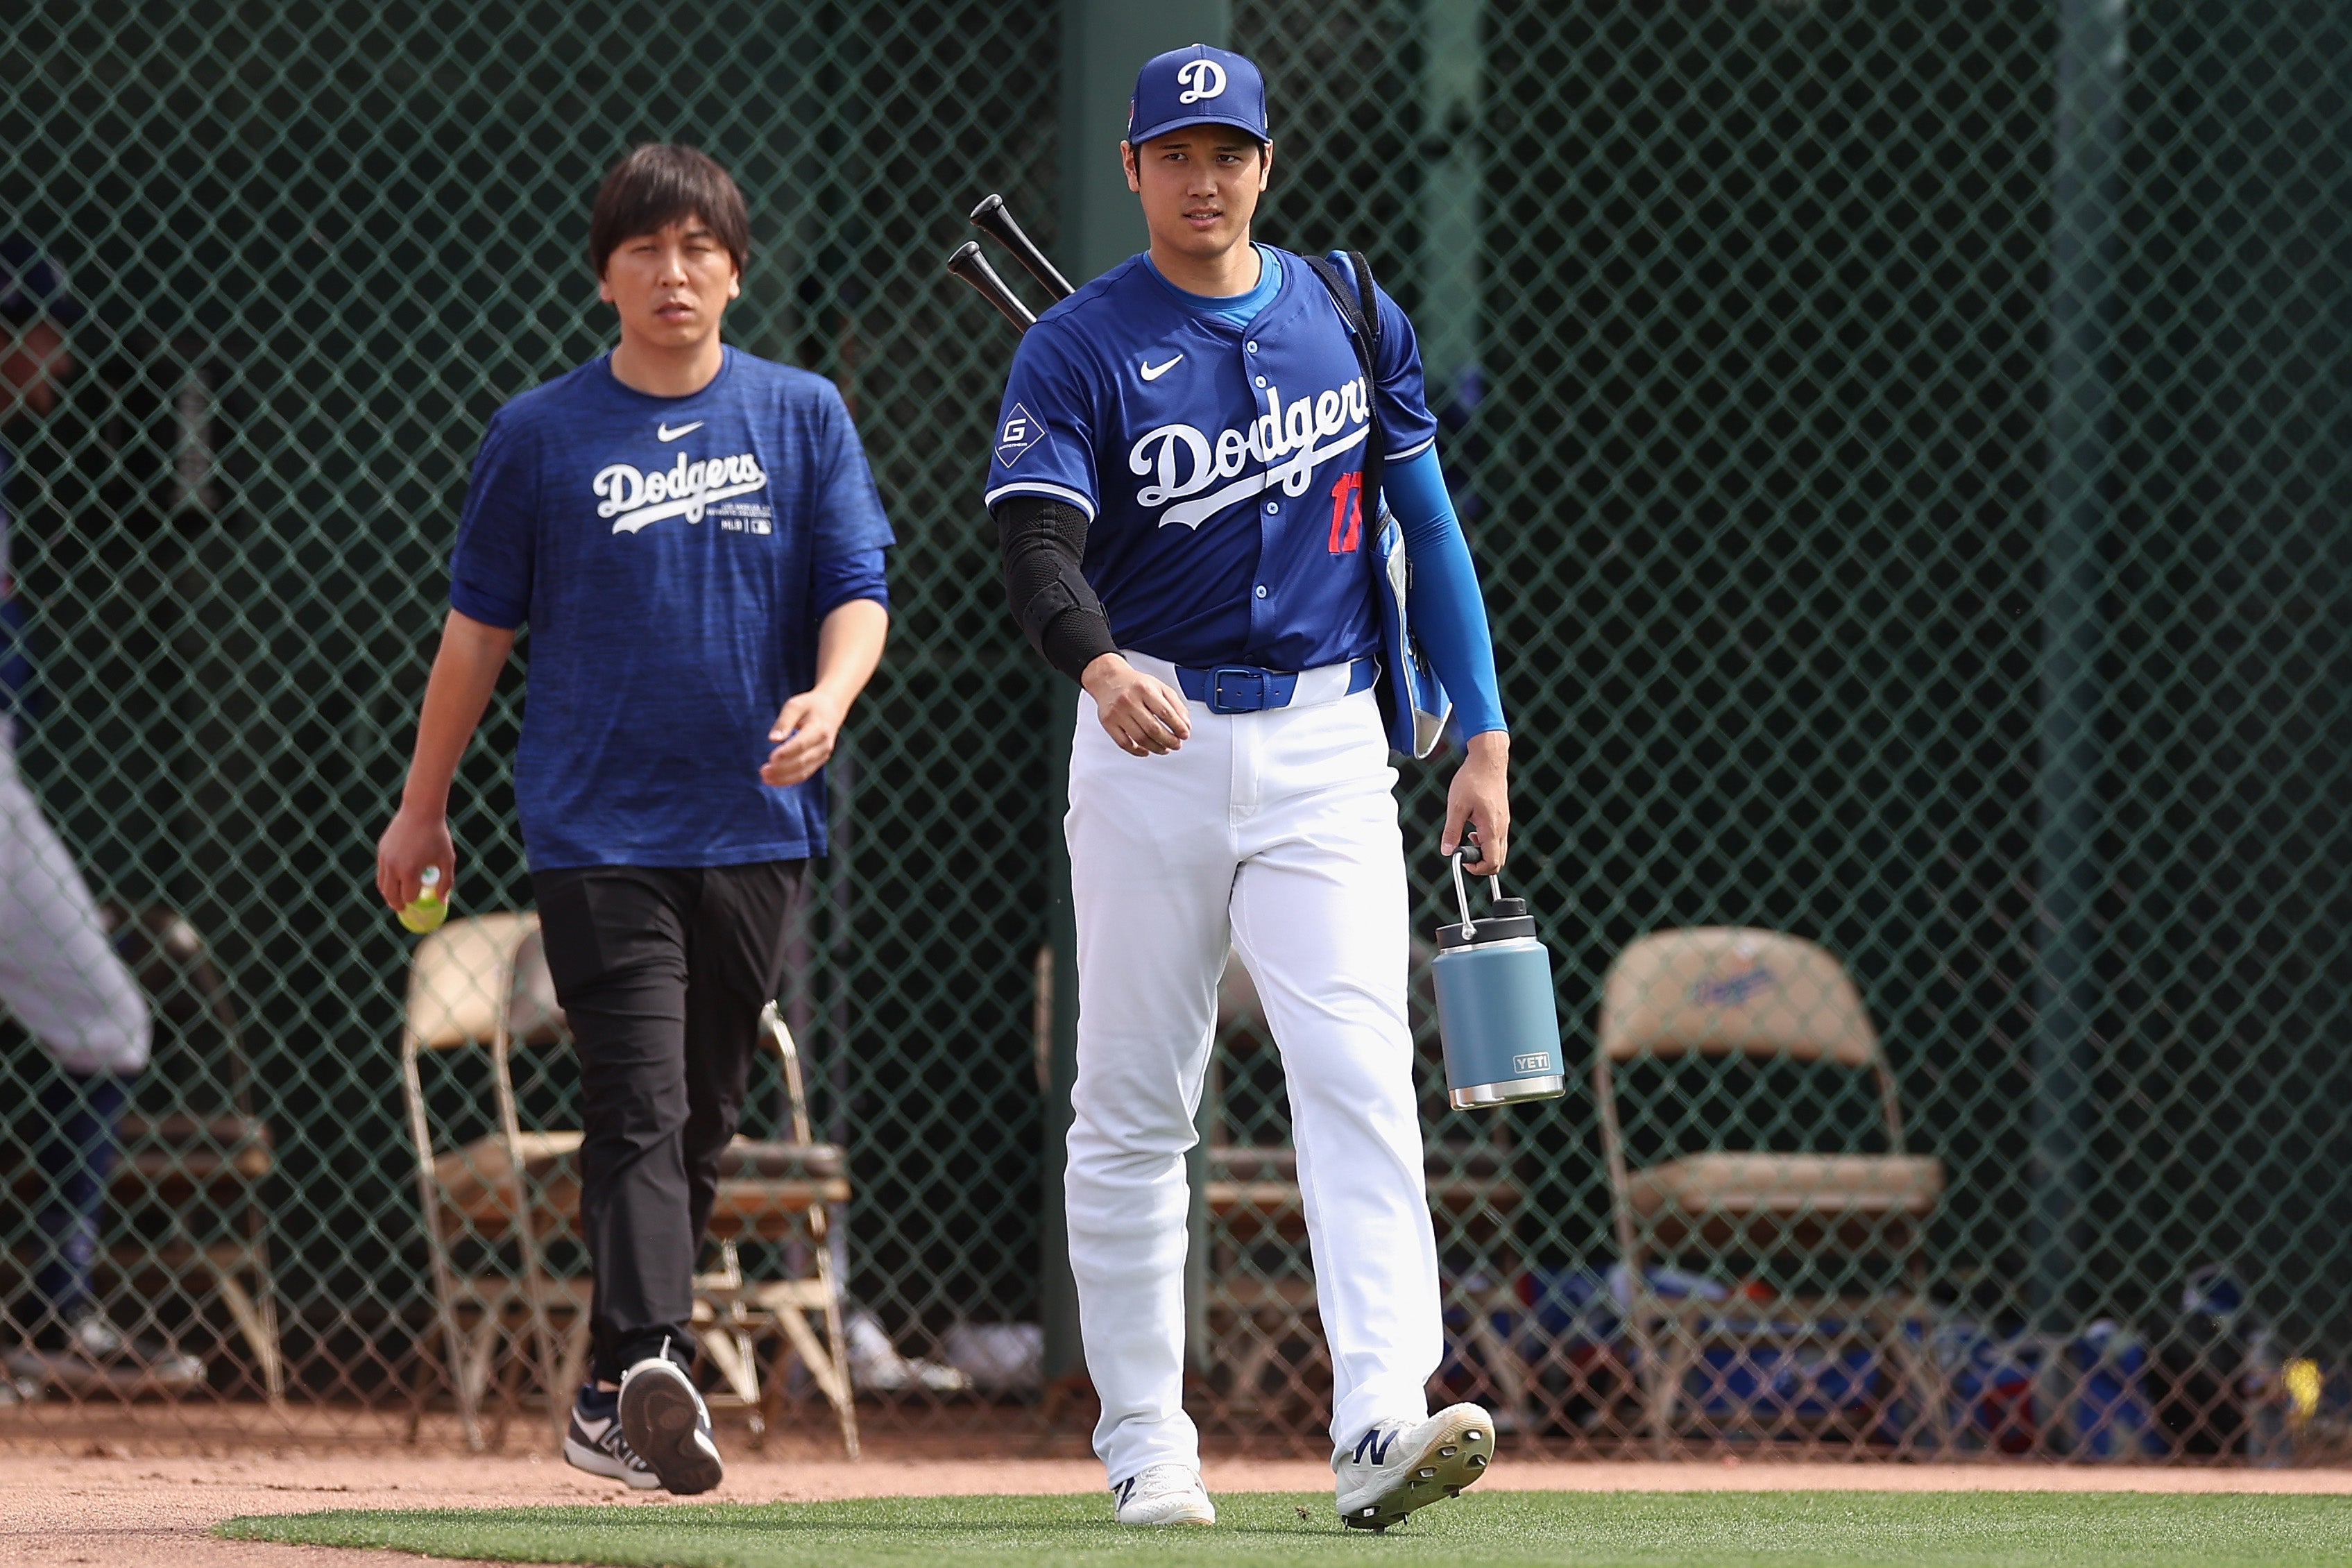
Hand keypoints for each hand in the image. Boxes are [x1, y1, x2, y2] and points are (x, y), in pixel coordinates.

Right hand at [376, 805, 454, 910]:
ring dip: (388, 894)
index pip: (408, 896)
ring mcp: (385, 858)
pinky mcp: (381, 850)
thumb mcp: (447, 859)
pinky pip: (381, 871)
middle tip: (402, 908)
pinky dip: (386, 879)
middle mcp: (394, 866)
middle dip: (397, 904)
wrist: (420, 811)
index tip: (418, 905)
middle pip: (390, 895)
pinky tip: (395, 881)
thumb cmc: (437, 836)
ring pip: (382, 884)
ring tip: (396, 898)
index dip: (413, 902)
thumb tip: (442, 901)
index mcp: (410, 870)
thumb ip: (446, 882)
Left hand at [762, 688, 848, 785]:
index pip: (802, 744)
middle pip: (802, 761)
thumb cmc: (809, 705)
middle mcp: (824, 744)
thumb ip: (783, 721)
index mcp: (819, 728)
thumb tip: (772, 739)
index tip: (770, 758)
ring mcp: (823, 755)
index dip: (786, 753)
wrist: (831, 709)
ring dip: (784, 778)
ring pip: (804, 772)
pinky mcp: (820, 761)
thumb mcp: (795, 705)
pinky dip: (790, 779)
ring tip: (765, 778)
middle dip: (782, 769)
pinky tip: (775, 780)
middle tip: (763, 772)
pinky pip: (805, 774)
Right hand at [1082, 653, 1191, 755]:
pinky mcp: (1108, 723)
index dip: (1178, 727)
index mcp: (1144, 689)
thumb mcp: (1159, 687)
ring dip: (1156, 748)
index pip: (1165, 713)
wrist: (1109, 680)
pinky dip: (1137, 751)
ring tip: (1165, 749)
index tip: (1185, 734)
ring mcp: (1117, 713)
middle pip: (1153, 728)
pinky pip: (1124, 743)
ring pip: (1140, 739)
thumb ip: (1176, 705)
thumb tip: (1186, 725)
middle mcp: (1129, 700)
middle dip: (1169, 741)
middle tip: (1177, 744)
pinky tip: (1147, 751)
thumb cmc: (1136, 685)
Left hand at [1443, 730, 1510, 874]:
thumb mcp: (1456, 807)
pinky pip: (1497, 838)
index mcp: (1492, 828)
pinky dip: (1486, 842)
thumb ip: (1451, 831)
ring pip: (1499, 850)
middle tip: (1463, 854)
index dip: (1477, 869)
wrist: (1488, 760)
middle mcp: (1502, 828)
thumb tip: (1447, 850)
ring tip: (1465, 840)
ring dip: (1483, 852)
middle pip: (1498, 861)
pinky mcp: (1502, 817)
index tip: (1463, 860)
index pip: (1492, 862)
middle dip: (1481, 864)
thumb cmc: (1473, 779)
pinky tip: (1472, 830)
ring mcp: (1504, 822)